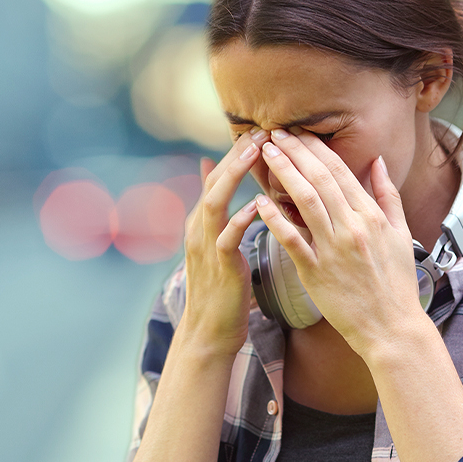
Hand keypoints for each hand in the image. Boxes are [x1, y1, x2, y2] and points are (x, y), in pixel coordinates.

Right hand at [181, 128, 269, 355]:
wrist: (210, 332)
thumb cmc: (222, 286)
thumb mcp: (217, 241)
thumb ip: (217, 207)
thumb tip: (212, 170)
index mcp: (203, 222)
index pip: (219, 177)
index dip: (238, 153)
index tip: (262, 130)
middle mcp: (199, 229)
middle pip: (215, 181)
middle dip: (237, 154)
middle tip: (261, 129)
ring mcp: (206, 247)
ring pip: (216, 202)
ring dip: (235, 175)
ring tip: (256, 152)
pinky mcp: (219, 267)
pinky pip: (227, 238)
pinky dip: (240, 219)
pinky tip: (256, 205)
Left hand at [254, 129, 424, 358]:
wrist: (392, 327)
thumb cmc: (396, 283)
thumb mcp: (401, 234)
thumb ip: (388, 195)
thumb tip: (378, 161)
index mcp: (372, 216)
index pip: (340, 171)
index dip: (316, 148)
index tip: (298, 132)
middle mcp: (353, 227)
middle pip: (320, 179)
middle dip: (295, 152)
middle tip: (274, 132)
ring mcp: (333, 249)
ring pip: (305, 202)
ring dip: (284, 173)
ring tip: (266, 153)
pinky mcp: (316, 272)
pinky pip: (292, 240)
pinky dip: (276, 219)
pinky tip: (260, 201)